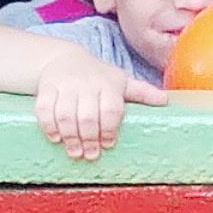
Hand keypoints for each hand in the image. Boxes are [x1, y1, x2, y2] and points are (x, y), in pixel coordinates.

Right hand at [31, 52, 165, 159]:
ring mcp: (65, 85)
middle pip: (88, 116)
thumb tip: (166, 101)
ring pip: (66, 114)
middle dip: (90, 138)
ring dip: (70, 137)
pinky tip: (55, 138)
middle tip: (91, 155)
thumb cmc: (97, 76)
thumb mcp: (120, 81)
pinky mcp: (47, 88)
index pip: (111, 109)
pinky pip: (45, 109)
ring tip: (75, 152)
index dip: (110, 129)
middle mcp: (87, 83)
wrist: (63, 58)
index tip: (109, 144)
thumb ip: (141, 92)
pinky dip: (49, 126)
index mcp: (109, 83)